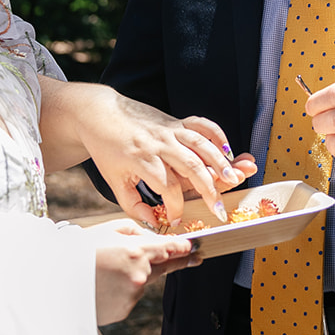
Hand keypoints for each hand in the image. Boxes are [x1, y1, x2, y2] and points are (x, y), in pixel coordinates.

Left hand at [43, 80, 256, 224]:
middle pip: (191, 167)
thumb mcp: (114, 181)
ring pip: (201, 145)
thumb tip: (152, 219)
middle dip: (209, 190)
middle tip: (219, 210)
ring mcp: (169, 130)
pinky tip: (227, 151)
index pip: (168, 187)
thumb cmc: (107, 149)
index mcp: (142, 159)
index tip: (177, 220)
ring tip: (234, 179)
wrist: (101, 114)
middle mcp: (159, 143)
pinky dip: (218, 136)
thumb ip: (132, 204)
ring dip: (220, 163)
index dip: (176, 207)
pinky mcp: (175, 121)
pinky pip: (202, 125)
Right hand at [88, 219, 200, 324]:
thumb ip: (135, 231)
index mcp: (136, 251)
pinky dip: (121, 290)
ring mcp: (132, 295)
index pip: (170, 249)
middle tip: (193, 258)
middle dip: (176, 261)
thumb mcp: (107, 230)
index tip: (195, 248)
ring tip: (106, 270)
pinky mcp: (124, 310)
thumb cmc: (77, 252)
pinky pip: (129, 296)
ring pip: (143, 282)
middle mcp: (139, 275)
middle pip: (164, 267)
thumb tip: (152, 238)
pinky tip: (102, 284)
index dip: (185, 248)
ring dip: (134, 275)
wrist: (54, 283)